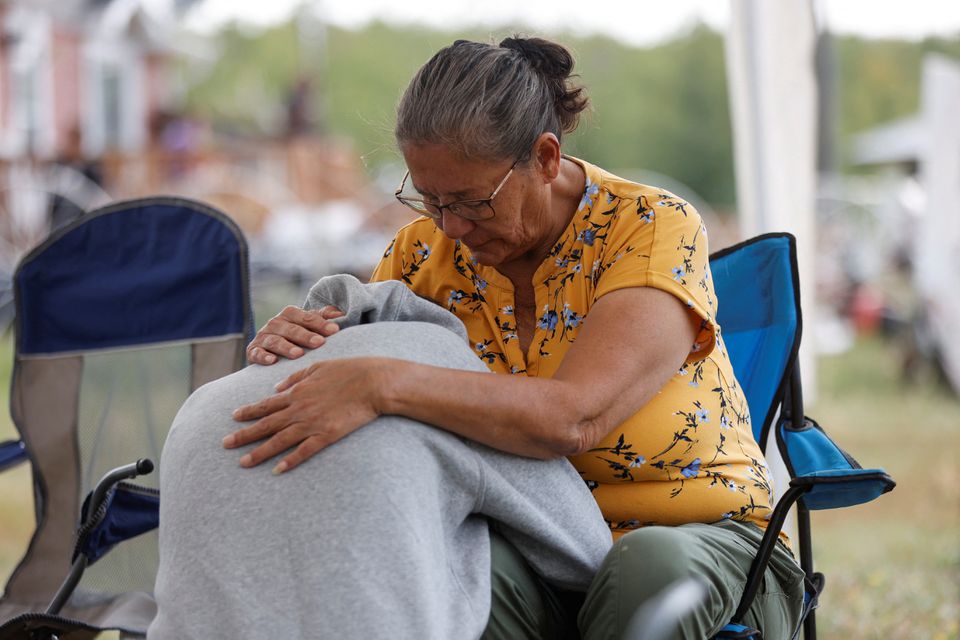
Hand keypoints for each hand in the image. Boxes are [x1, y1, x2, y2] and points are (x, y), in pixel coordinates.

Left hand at [223, 357, 386, 473]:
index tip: (233, 417)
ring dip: (259, 452)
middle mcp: (299, 409)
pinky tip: (277, 470)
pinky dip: (289, 461)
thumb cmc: (350, 371)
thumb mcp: (319, 367)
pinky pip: (304, 451)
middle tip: (224, 444)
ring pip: (279, 441)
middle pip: (266, 425)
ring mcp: (312, 424)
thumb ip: (296, 377)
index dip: (249, 411)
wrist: (373, 383)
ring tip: (242, 463)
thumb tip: (279, 387)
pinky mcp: (327, 435)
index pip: (266, 404)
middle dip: (243, 435)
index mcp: (297, 392)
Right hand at [247, 305, 343, 364]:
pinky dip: (263, 356)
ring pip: (275, 340)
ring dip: (286, 347)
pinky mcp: (252, 351)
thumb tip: (340, 313)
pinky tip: (272, 361)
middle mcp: (275, 323)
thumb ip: (322, 317)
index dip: (321, 323)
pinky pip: (257, 353)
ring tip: (298, 354)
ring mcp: (263, 336)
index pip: (307, 317)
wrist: (268, 351)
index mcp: (290, 314)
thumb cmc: (296, 337)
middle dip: (306, 335)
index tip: (335, 330)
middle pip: (292, 328)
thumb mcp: (308, 325)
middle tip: (319, 343)